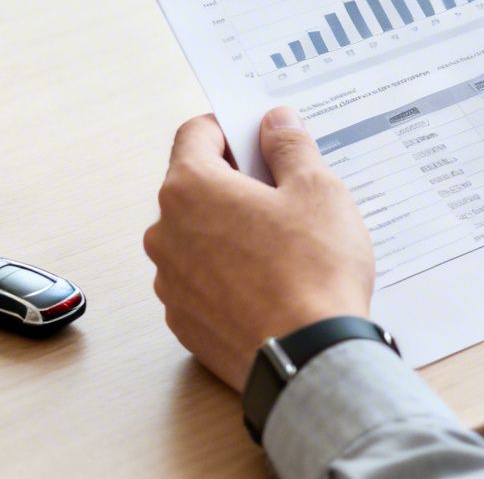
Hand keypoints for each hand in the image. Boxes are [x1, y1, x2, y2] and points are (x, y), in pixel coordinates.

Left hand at [144, 108, 374, 389]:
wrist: (309, 359)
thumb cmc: (313, 271)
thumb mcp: (317, 190)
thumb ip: (290, 147)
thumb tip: (276, 123)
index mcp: (191, 188)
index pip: (194, 134)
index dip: (229, 127)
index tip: (258, 135)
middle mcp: (166, 232)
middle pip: (195, 186)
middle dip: (235, 181)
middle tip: (284, 191)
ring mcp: (170, 281)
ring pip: (197, 235)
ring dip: (230, 229)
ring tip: (283, 245)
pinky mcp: (184, 320)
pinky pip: (202, 280)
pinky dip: (228, 273)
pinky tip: (270, 282)